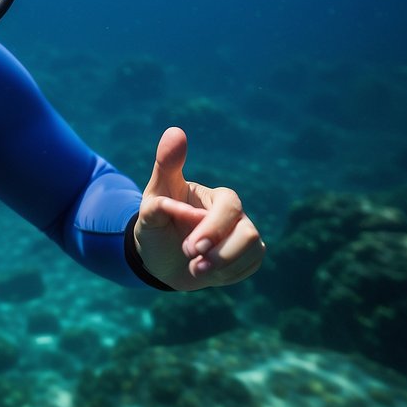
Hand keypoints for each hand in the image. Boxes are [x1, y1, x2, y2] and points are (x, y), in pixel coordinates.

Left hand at [134, 127, 264, 291]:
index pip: (229, 207)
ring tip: (195, 269)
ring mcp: (244, 235)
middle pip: (248, 233)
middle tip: (192, 261)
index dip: (214, 229)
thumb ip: (165, 165)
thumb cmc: (156, 222)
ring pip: (253, 251)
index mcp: (215, 197)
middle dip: (221, 253)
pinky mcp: (248, 256)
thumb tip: (175, 131)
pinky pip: (251, 267)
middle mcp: (235, 214)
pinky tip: (206, 272)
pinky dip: (227, 275)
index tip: (190, 248)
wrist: (157, 257)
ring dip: (223, 266)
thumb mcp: (154, 196)